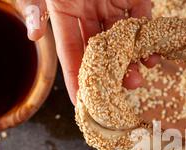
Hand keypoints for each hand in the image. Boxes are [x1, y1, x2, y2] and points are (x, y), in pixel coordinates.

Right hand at [16, 0, 158, 104]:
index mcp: (66, 14)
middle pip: (101, 52)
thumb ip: (38, 9)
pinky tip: (153, 55)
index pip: (70, 54)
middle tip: (121, 90)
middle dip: (112, 74)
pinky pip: (143, 22)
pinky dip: (149, 39)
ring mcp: (114, 6)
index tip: (82, 104)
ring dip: (132, 61)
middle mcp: (90, 14)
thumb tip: (33, 36)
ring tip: (139, 77)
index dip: (76, 79)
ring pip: (124, 42)